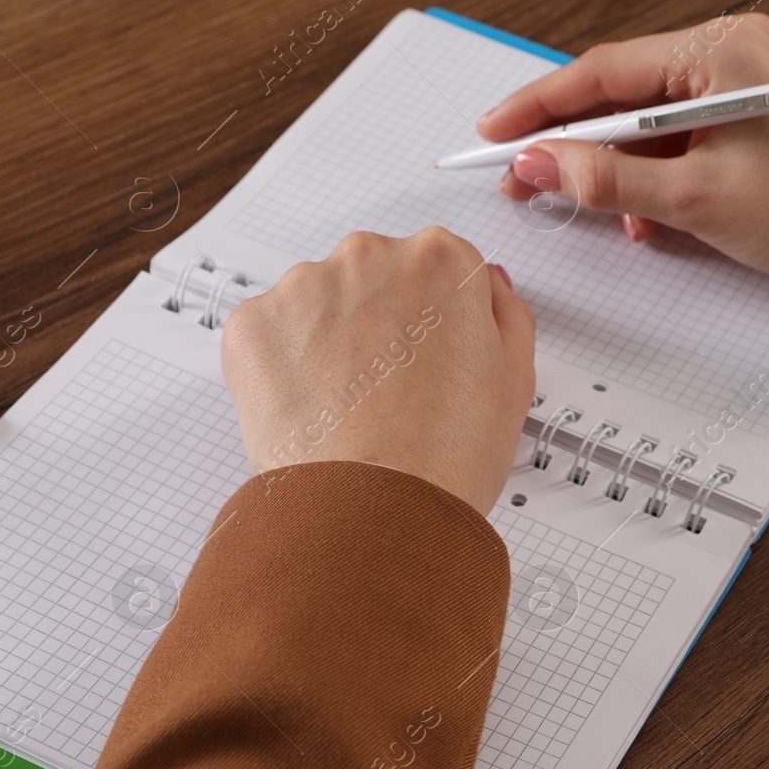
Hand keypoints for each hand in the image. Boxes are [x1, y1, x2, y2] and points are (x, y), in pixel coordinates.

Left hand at [221, 226, 535, 514]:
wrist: (374, 511)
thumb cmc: (447, 455)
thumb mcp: (516, 378)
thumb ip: (505, 312)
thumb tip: (485, 285)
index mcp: (442, 260)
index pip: (442, 266)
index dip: (441, 317)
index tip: (434, 353)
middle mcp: (371, 256)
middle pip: (377, 275)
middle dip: (381, 320)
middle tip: (395, 388)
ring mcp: (304, 287)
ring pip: (318, 302)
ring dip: (329, 339)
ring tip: (353, 406)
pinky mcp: (253, 324)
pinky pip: (270, 333)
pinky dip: (284, 365)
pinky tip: (315, 408)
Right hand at [480, 13, 768, 290]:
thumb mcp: (695, 200)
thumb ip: (607, 180)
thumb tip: (537, 164)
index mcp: (722, 50)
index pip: (606, 71)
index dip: (541, 106)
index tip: (493, 131)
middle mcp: (732, 51)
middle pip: (622, 92)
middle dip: (570, 142)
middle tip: (518, 176)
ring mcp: (742, 81)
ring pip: (648, 120)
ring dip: (614, 167)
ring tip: (574, 203)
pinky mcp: (748, 115)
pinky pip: (680, 136)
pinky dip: (654, 174)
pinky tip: (642, 216)